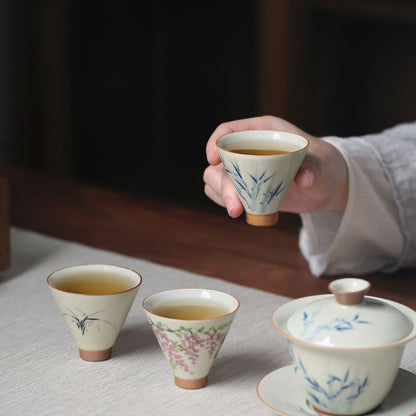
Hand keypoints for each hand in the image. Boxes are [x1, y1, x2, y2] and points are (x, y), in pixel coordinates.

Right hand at [203, 115, 347, 216]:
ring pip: (215, 179)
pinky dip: (227, 203)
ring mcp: (245, 171)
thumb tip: (304, 179)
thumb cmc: (324, 163)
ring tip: (239, 211)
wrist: (326, 186)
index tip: (213, 159)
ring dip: (222, 196)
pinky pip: (223, 195)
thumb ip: (314, 166)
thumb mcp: (323, 161)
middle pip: (219, 162)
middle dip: (222, 184)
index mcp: (262, 132)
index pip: (228, 131)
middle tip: (235, 206)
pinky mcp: (246, 189)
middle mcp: (248, 150)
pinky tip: (242, 209)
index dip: (215, 142)